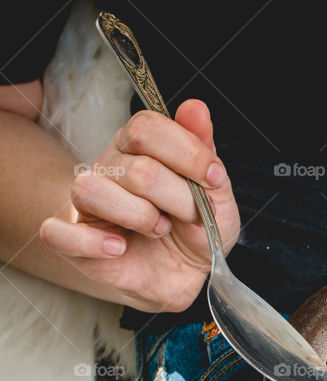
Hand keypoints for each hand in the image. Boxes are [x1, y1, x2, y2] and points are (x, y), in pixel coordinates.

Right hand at [39, 99, 240, 313]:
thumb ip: (203, 150)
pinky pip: (56, 233)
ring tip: (160, 230)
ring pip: (90, 191)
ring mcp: (87, 205)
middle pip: (136, 169)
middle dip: (178, 198)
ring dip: (139, 216)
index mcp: (138, 147)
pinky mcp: (74, 242)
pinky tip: (120, 247)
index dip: (186, 152)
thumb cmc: (195, 228)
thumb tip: (195, 107)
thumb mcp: (215, 192)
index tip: (215, 178)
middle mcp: (108, 168)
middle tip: (193, 216)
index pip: (146, 128)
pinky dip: (90, 242)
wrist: (182, 272)